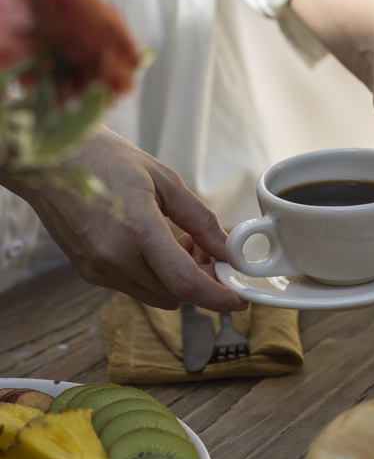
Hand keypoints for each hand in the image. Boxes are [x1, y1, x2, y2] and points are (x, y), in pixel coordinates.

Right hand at [2, 126, 243, 310]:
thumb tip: (226, 249)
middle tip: (208, 250)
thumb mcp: (164, 180)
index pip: (186, 283)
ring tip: (180, 240)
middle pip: (176, 294)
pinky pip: (135, 287)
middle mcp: (116, 258)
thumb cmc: (106, 160)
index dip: (218, 297)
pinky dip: (154, 275)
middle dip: (201, 280)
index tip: (239, 298)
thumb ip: (200, 220)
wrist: (50, 160)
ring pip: (156, 295)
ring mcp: (99, 269)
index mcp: (138, 230)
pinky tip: (154, 245)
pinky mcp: (89, 273)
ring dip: (177, 279)